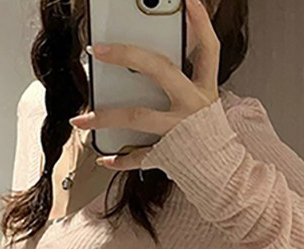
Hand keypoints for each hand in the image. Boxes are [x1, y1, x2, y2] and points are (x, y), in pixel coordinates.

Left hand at [69, 0, 219, 171]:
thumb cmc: (210, 140)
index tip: (187, 1)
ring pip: (136, 116)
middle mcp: (193, 106)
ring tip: (80, 120)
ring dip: (104, 117)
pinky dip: (118, 159)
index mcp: (205, 90)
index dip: (200, 23)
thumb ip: (185, 83)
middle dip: (127, 54)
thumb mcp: (205, 106)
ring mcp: (179, 131)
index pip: (207, 49)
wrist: (224, 176)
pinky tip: (103, 157)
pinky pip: (138, 156)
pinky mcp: (170, 155)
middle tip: (97, 49)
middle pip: (160, 69)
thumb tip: (145, 63)